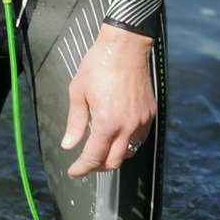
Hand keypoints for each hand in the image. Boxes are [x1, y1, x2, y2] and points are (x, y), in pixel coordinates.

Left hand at [61, 26, 154, 176]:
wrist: (125, 47)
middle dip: (98, 167)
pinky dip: (127, 143)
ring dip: (114, 156)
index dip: (82, 168)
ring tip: (100, 150)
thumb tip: (68, 145)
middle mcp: (127, 126)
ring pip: (129, 151)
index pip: (94, 157)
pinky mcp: (150, 114)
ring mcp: (142, 121)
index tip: (74, 172)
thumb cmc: (98, 66)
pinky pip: (140, 138)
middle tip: (85, 163)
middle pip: (114, 162)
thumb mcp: (78, 92)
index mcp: (107, 123)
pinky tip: (117, 136)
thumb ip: (75, 122)